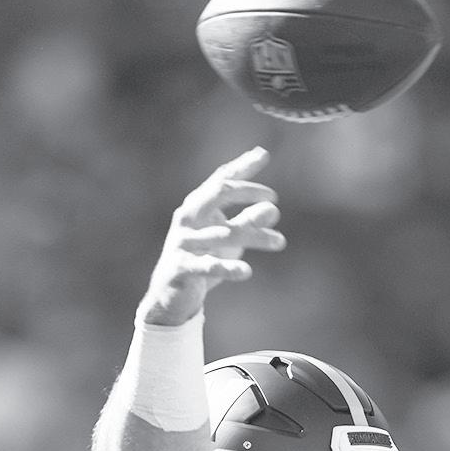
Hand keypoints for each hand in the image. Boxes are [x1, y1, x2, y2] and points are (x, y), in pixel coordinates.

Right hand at [138, 148, 285, 327]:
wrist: (169, 295)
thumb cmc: (202, 259)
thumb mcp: (229, 240)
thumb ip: (247, 223)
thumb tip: (272, 209)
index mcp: (198, 206)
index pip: (221, 179)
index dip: (241, 166)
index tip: (263, 154)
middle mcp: (188, 218)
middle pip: (217, 193)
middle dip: (247, 191)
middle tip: (275, 198)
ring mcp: (183, 241)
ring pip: (223, 233)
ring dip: (254, 236)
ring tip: (280, 241)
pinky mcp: (181, 267)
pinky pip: (207, 265)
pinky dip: (228, 268)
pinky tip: (247, 271)